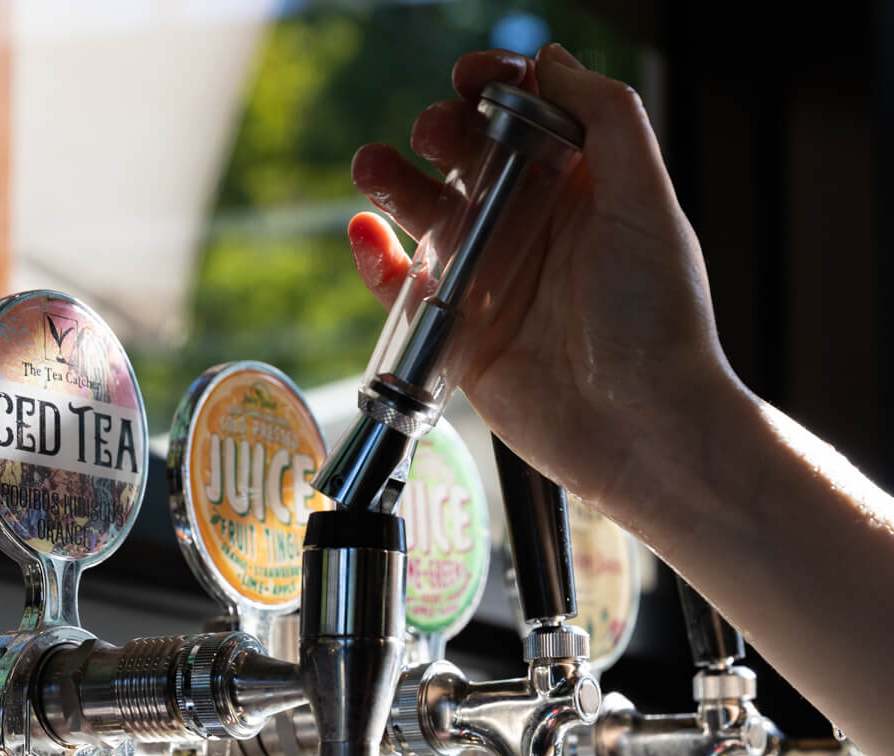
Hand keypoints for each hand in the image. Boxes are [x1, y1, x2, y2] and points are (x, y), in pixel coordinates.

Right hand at [347, 45, 734, 538]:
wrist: (643, 429)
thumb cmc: (658, 322)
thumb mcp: (647, 202)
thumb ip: (608, 120)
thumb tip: (551, 59)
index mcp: (581, 190)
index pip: (527, 117)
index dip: (495, 87)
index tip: (471, 77)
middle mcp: (533, 231)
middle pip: (468, 161)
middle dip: (441, 133)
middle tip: (434, 133)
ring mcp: (494, 284)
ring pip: (429, 219)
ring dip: (395, 185)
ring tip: (373, 167)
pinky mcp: (463, 339)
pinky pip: (407, 293)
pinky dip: (378, 264)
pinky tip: (365, 235)